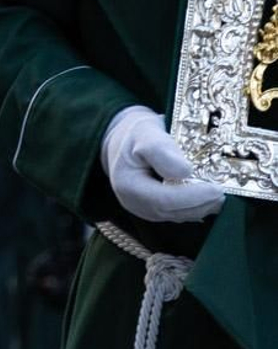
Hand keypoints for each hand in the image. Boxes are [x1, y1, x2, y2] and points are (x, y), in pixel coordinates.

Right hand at [100, 106, 223, 222]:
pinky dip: (196, 206)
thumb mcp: (145, 133)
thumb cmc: (136, 135)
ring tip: (219, 192)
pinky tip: (208, 196)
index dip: (192, 197)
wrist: (125, 141)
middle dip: (201, 203)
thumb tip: (185, 171)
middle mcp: (135, 203)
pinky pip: (179, 213)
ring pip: (179, 215)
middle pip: (173, 211)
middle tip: (224, 191)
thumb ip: (161, 150)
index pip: (163, 200)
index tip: (216, 188)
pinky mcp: (156, 211)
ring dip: (202, 206)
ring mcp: (145, 210)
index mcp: (127, 185)